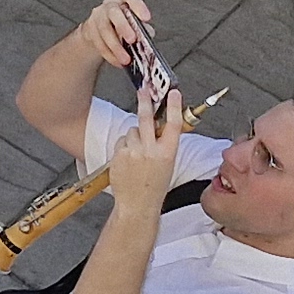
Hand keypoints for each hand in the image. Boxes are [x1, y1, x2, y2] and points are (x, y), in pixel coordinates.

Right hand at [81, 0, 157, 73]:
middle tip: (132, 40)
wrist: (100, 32)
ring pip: (104, 30)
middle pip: (114, 12)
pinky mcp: (90, 30)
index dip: (138, 6)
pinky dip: (109, 54)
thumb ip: (143, 29)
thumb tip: (148, 37)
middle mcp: (110, 7)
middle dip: (123, 26)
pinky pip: (99, 43)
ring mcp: (98, 17)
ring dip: (115, 46)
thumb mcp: (135, 25)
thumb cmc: (123, 27)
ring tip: (126, 59)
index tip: (146, 18)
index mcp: (124, 2)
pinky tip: (117, 61)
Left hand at [102, 82, 188, 207]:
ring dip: (134, 136)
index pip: (173, 125)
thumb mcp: (167, 164)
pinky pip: (122, 140)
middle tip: (143, 90)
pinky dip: (124, 145)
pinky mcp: (119, 154)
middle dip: (145, 102)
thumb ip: (164, 144)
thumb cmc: (155, 184)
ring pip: (132, 130)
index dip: (174, 107)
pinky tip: (128, 159)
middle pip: (146, 119)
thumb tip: (161, 125)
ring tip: (138, 154)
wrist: (138, 203)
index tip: (174, 93)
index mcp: (168, 153)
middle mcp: (151, 151)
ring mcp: (133, 151)